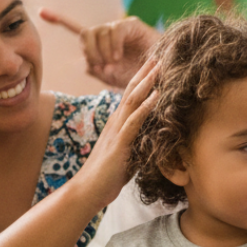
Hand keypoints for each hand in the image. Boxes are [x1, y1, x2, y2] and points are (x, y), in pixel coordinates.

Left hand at [40, 8, 160, 88]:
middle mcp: (108, 33)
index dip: (60, 20)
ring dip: (102, 51)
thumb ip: (98, 70)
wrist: (161, 76)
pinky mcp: (132, 25)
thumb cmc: (139, 79)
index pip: (77, 29)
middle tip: (100, 65)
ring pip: (98, 32)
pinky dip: (113, 44)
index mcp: (100, 45)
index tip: (41, 12)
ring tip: (113, 63)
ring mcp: (120, 28)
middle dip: (89, 51)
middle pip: (86, 34)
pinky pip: (114, 30)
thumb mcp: (113, 78)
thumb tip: (88, 63)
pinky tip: (118, 56)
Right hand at [70, 58, 158, 208]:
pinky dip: (146, 106)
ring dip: (147, 83)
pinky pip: (134, 121)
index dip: (142, 81)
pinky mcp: (120, 144)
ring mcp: (117, 132)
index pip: (131, 97)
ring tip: (159, 67)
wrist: (87, 191)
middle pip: (131, 92)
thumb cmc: (107, 177)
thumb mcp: (127, 156)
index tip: (155, 66)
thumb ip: (136, 144)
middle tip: (158, 55)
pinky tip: (157, 94)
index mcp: (117, 125)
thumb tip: (152, 140)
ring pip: (132, 101)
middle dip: (145, 73)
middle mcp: (116, 123)